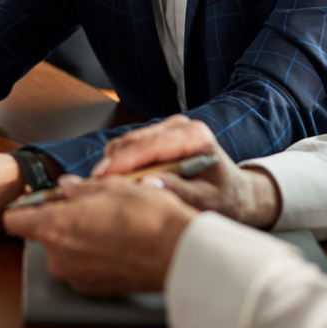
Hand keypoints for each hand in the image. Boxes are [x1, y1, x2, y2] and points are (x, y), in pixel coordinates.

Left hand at [3, 175, 194, 293]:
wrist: (178, 253)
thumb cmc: (147, 217)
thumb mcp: (111, 186)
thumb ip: (80, 188)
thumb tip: (67, 187)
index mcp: (54, 228)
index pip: (14, 219)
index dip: (26, 206)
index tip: (40, 198)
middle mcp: (58, 258)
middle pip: (43, 234)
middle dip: (61, 220)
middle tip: (90, 205)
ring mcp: (76, 277)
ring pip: (65, 250)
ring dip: (78, 237)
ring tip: (109, 223)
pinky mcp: (94, 289)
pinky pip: (82, 266)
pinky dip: (92, 254)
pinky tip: (117, 242)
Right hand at [91, 115, 280, 228]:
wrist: (235, 193)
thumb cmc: (225, 198)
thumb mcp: (207, 201)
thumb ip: (179, 191)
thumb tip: (146, 184)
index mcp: (195, 137)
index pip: (152, 144)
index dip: (124, 160)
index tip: (102, 177)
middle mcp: (180, 126)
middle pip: (134, 140)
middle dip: (111, 163)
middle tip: (91, 189)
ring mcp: (168, 129)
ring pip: (127, 142)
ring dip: (112, 164)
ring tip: (99, 190)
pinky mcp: (158, 137)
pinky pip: (130, 147)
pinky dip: (118, 164)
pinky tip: (112, 185)